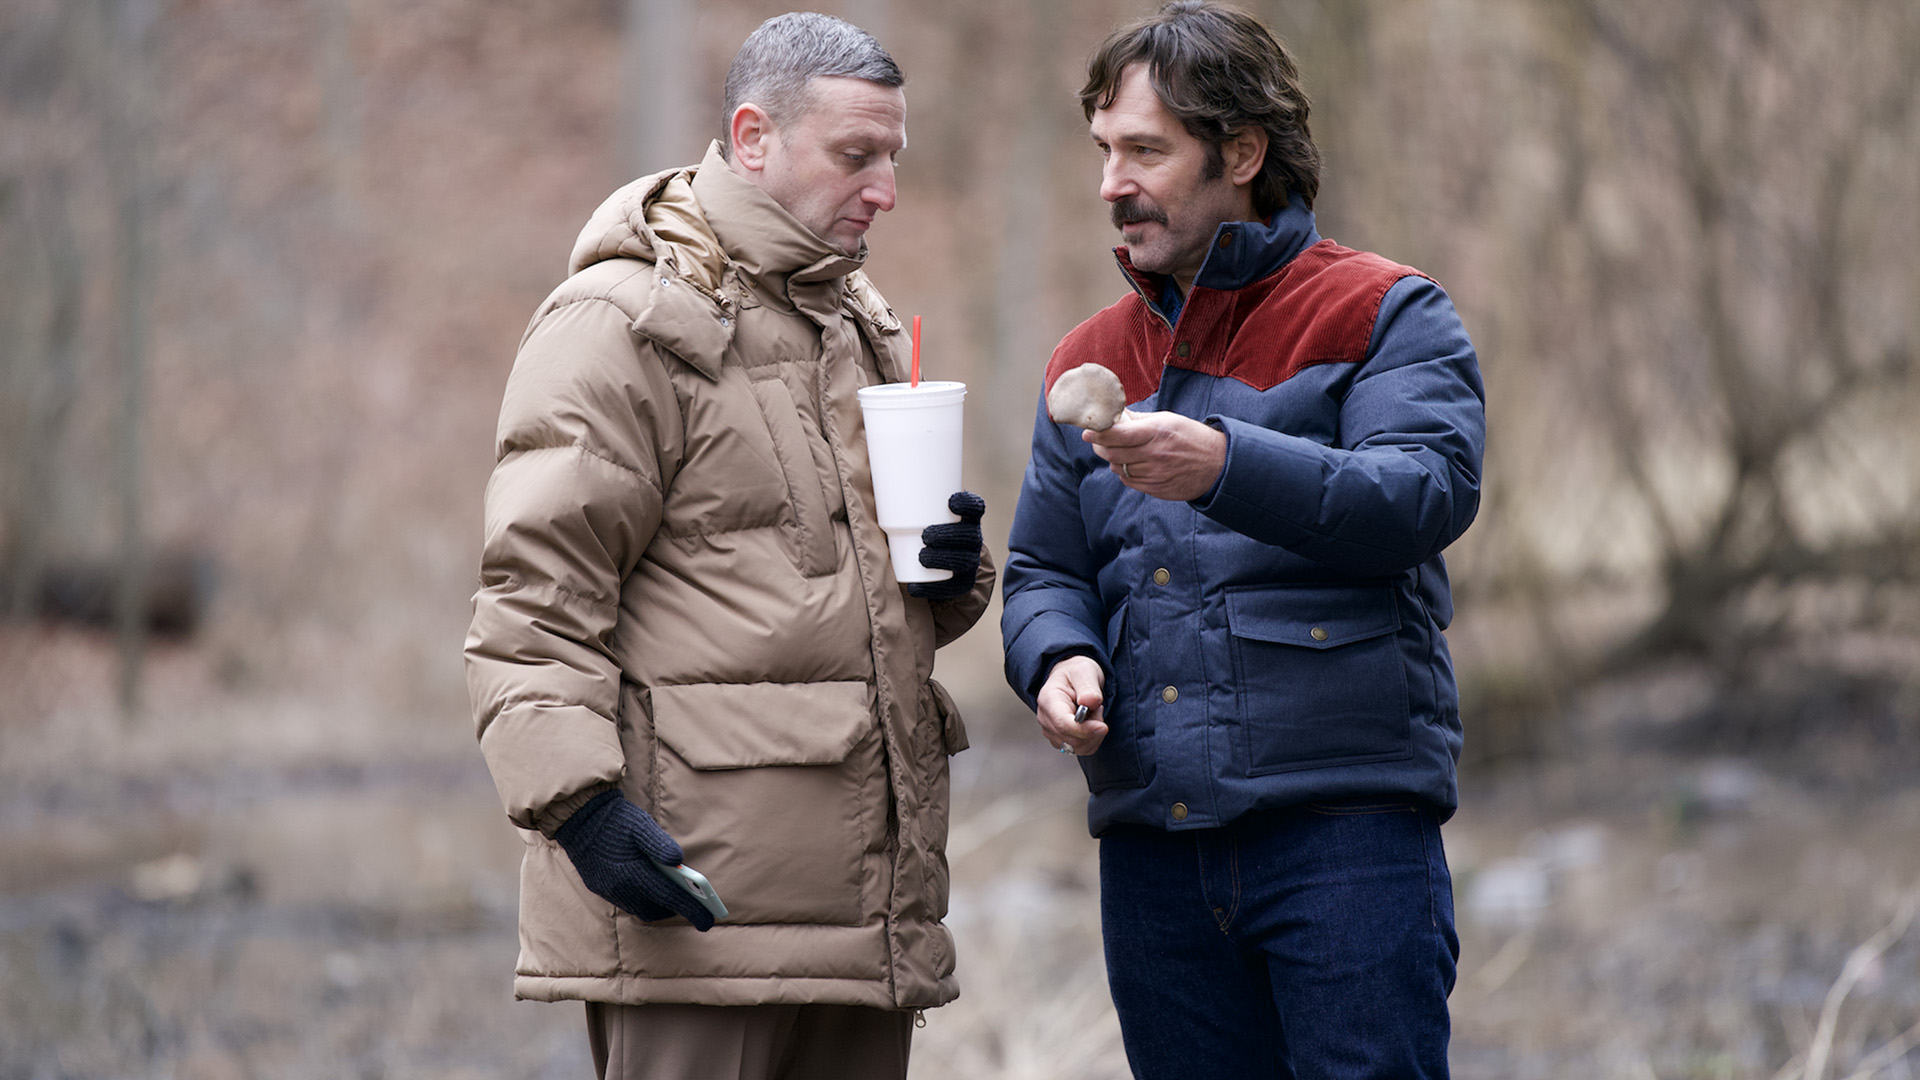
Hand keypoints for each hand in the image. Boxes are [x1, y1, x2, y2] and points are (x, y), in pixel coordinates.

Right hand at [553, 790, 716, 930]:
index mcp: (634, 873)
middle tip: (690, 901)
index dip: (692, 911)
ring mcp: (608, 890)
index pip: (670, 899)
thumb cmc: (615, 820)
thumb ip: (661, 845)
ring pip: (638, 910)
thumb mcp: (642, 825)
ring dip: (656, 905)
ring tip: (671, 893)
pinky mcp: (599, 888)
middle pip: (654, 911)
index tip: (708, 921)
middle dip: (674, 910)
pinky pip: (625, 902)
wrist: (579, 817)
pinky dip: (641, 899)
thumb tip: (680, 861)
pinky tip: (647, 886)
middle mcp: (620, 888)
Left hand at [906, 491, 984, 600]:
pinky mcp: (962, 582)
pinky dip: (933, 588)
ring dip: (942, 559)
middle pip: (968, 536)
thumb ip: (905, 496)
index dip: (967, 504)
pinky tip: (916, 586)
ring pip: (963, 561)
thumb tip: (872, 474)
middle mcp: (973, 539)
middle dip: (949, 535)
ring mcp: (970, 561)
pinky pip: (953, 588)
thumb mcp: (920, 512)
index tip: (951, 501)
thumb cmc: (921, 527)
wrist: (936, 561)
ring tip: (922, 557)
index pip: (975, 507)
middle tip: (926, 535)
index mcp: (967, 518)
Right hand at [1037, 654, 1108, 755]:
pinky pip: (1082, 749)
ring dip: (1094, 734)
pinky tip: (1091, 723)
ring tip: (1092, 712)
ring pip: (1078, 747)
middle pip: (1072, 739)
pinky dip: (1092, 740)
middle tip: (1097, 707)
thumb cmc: (1077, 673)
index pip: (1063, 724)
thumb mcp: (1085, 671)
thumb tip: (1090, 702)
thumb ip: (1089, 687)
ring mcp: (1051, 731)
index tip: (1103, 726)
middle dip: (1093, 728)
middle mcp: (1045, 718)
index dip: (1085, 730)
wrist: (1072, 679)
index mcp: (1048, 700)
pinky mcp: (1060, 740)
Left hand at [1084, 412, 1225, 500]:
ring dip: (1112, 459)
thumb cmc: (1190, 437)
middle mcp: (1153, 455)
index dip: (1098, 433)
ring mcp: (1154, 474)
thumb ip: (1139, 420)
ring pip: (1117, 468)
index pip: (1117, 434)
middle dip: (1100, 446)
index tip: (1087, 431)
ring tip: (1120, 451)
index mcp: (1156, 433)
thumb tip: (1114, 415)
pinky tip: (1132, 464)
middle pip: (1112, 454)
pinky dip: (1123, 472)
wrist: (1216, 465)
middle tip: (1097, 440)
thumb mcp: (1167, 420)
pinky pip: (1128, 481)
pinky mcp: (1155, 489)